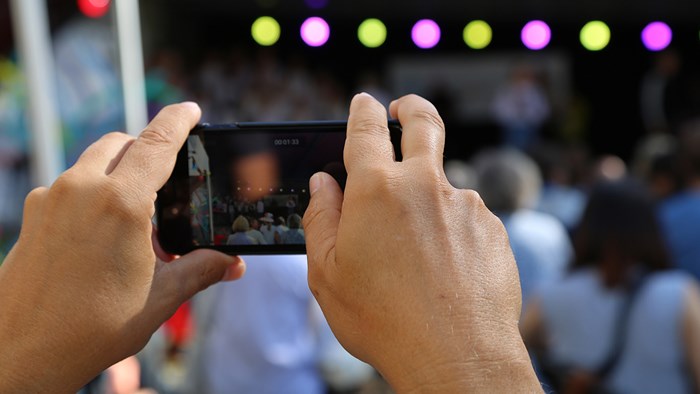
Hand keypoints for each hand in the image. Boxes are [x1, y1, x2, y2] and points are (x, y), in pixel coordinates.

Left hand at [0, 103, 245, 391]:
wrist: (23, 353)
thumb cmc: (94, 326)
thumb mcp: (161, 298)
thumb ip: (202, 270)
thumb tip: (233, 264)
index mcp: (121, 204)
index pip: (156, 143)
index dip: (178, 120)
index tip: (190, 109)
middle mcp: (81, 190)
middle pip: (121, 143)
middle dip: (146, 148)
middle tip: (167, 175)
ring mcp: (51, 200)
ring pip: (91, 161)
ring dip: (117, 171)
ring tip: (135, 213)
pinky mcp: (32, 215)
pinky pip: (68, 185)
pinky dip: (91, 191)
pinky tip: (100, 230)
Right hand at [303, 94, 539, 391]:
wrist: (457, 357)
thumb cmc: (384, 320)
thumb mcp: (328, 274)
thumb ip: (321, 219)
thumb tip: (324, 184)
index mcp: (377, 190)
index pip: (367, 128)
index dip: (363, 109)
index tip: (364, 103)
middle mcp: (425, 186)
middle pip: (423, 123)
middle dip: (411, 107)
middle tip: (404, 108)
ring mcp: (465, 205)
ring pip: (443, 183)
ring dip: (428, 197)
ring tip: (415, 252)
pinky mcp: (492, 229)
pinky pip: (466, 217)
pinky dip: (452, 231)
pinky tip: (444, 269)